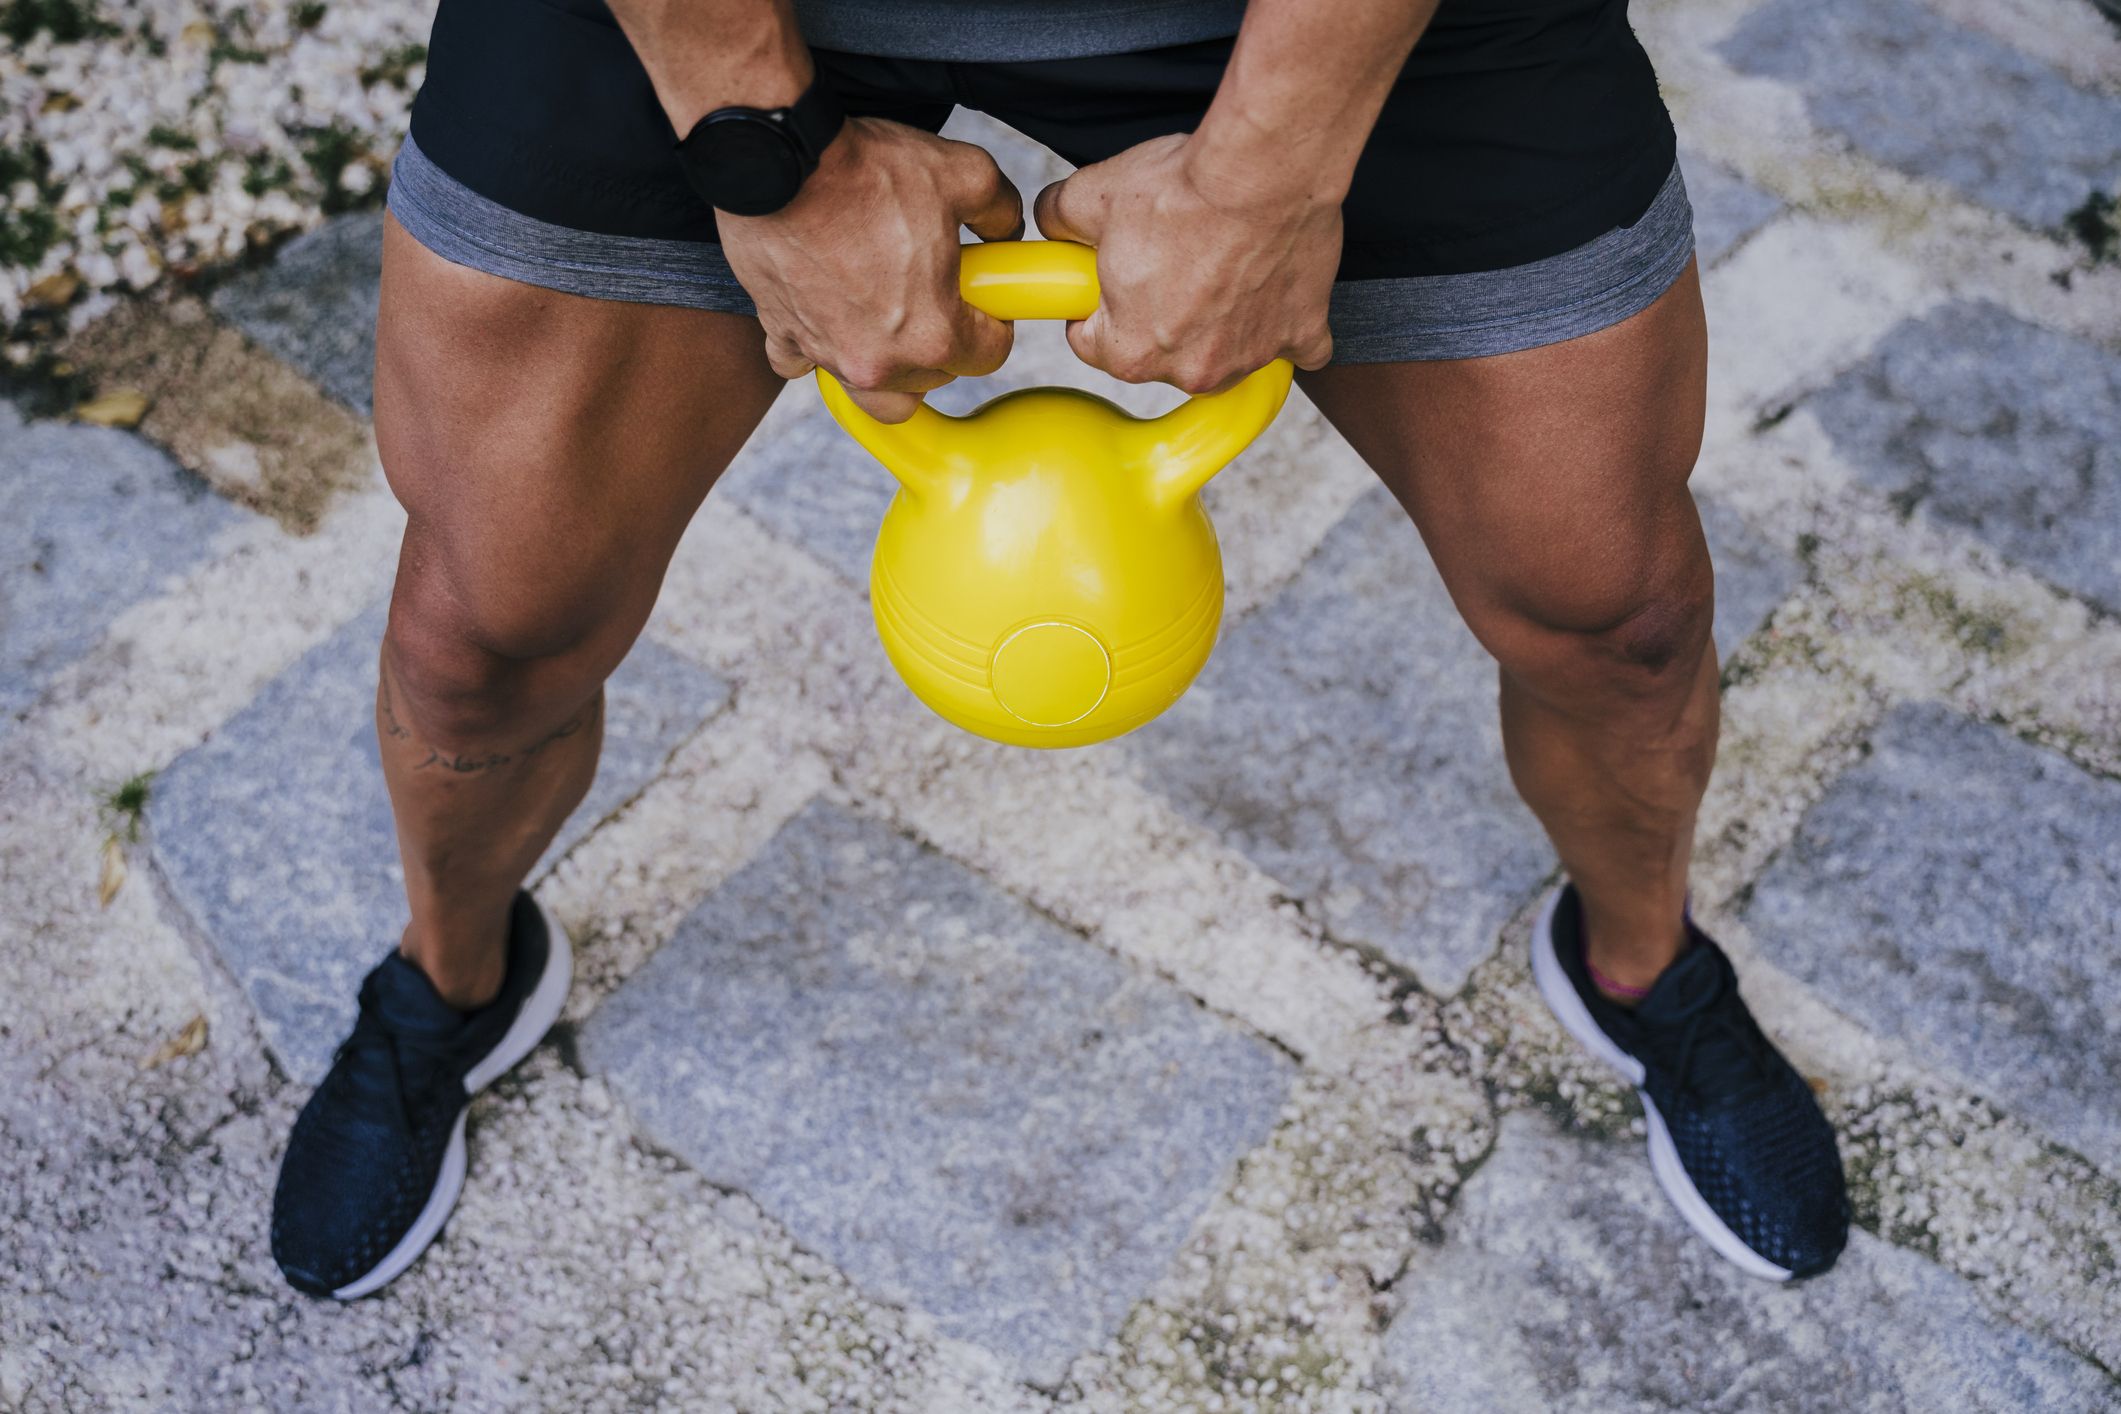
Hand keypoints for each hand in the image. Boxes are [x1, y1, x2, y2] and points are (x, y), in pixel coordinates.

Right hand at [718, 117, 1025, 421]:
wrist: (778, 157)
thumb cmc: (868, 170)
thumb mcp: (966, 173)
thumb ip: (1001, 210)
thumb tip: (1005, 229)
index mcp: (934, 335)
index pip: (990, 355)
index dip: (994, 321)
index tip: (982, 297)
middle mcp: (880, 362)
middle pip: (932, 380)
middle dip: (942, 344)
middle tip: (935, 293)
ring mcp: (827, 354)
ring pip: (871, 392)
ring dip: (887, 366)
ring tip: (887, 317)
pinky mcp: (780, 333)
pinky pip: (800, 362)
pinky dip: (814, 345)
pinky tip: (826, 311)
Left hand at [1033, 133, 1337, 393]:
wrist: (1261, 170)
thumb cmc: (1181, 190)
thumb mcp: (1093, 196)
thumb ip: (1058, 218)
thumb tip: (1050, 221)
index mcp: (1132, 353)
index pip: (1092, 345)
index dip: (1094, 307)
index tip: (1108, 280)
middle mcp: (1192, 372)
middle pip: (1162, 354)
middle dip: (1160, 316)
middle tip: (1171, 260)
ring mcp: (1252, 358)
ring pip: (1225, 352)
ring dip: (1221, 321)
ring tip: (1223, 261)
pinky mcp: (1302, 334)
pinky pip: (1297, 345)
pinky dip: (1289, 322)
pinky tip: (1279, 287)